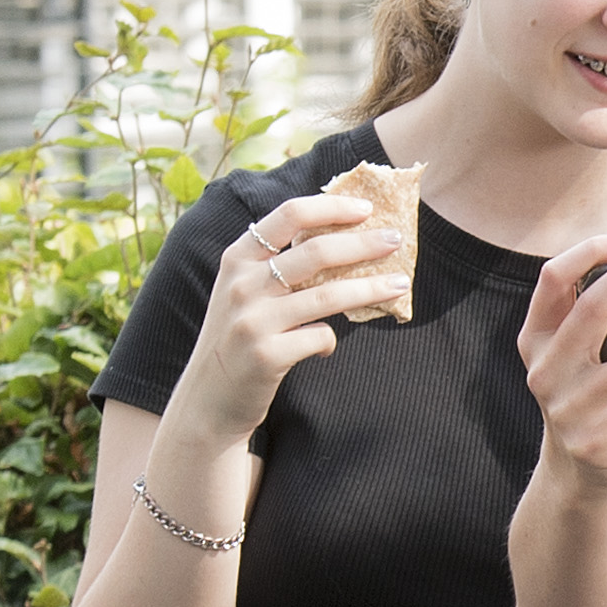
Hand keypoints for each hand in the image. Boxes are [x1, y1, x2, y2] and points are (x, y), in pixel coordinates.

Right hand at [156, 185, 412, 461]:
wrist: (207, 399)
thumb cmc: (238, 339)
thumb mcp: (245, 294)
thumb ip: (277, 268)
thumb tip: (344, 242)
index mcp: (237, 259)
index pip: (288, 215)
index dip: (331, 207)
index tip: (366, 209)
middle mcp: (241, 284)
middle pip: (315, 251)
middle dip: (363, 243)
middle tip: (396, 241)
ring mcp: (252, 320)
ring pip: (328, 295)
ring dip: (371, 288)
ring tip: (400, 283)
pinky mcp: (266, 355)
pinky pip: (320, 337)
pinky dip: (330, 341)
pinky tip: (325, 346)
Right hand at [516, 234, 606, 493]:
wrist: (576, 471)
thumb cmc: (591, 395)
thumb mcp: (576, 358)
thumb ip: (598, 322)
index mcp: (537, 339)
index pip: (553, 280)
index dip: (589, 254)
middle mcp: (546, 371)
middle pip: (591, 311)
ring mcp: (569, 409)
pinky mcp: (596, 443)